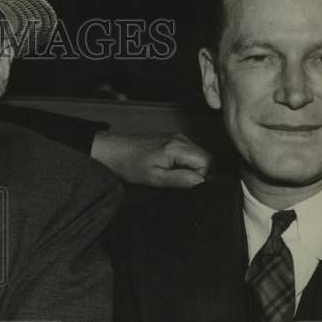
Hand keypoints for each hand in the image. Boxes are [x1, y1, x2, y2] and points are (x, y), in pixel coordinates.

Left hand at [90, 132, 210, 187]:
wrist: (113, 150)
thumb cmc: (131, 165)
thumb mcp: (155, 178)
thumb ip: (181, 179)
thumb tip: (202, 181)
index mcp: (179, 147)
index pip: (208, 162)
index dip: (201, 176)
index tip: (184, 184)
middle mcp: (182, 139)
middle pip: (205, 158)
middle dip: (197, 173)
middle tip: (178, 182)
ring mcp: (178, 137)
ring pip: (197, 156)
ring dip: (189, 169)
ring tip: (170, 176)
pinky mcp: (172, 139)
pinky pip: (188, 153)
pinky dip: (183, 163)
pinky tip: (168, 169)